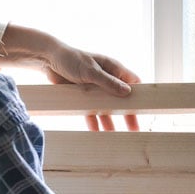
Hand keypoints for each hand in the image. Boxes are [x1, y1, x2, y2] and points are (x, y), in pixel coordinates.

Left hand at [0, 24, 140, 130]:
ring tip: (115, 134)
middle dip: (127, 112)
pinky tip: (97, 131)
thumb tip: (128, 92)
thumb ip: (108, 82)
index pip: (132, 82)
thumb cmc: (71, 59)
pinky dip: (94, 120)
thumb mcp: (90, 71)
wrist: (48, 60)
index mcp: (112, 68)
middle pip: (121, 98)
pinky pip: (90, 110)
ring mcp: (95, 88)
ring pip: (106, 107)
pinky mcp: (83, 96)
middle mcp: (106, 79)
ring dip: (110, 119)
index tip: (146, 107)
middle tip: (134, 127)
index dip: (140, 94)